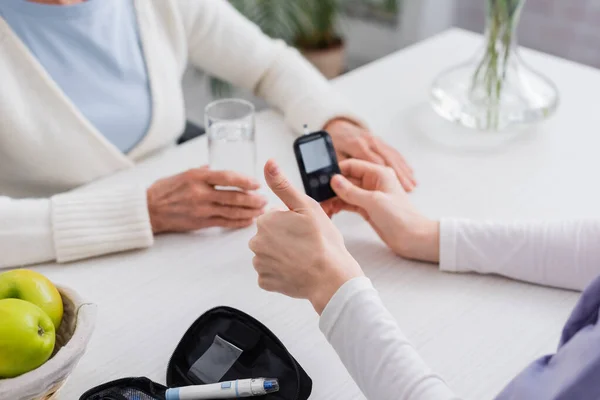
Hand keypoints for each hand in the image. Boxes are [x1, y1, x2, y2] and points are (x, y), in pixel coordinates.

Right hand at [147, 167, 265, 233]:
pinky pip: (224, 222)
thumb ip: (202, 171)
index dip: (244, 181)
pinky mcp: (201, 222)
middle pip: (233, 196)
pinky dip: (239, 222)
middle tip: (265, 199)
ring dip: (250, 211)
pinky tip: (249, 220)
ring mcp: (201, 209)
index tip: (257, 183)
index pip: (226, 177)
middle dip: (253, 199)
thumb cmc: (164, 190)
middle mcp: (200, 193)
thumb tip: (216, 168)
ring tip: (262, 210)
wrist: (149, 211)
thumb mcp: (182, 173)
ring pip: (231, 211)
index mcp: (197, 177)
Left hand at [249, 160, 362, 313]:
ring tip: (302, 258)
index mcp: (266, 221)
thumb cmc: (323, 242)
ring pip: (269, 254)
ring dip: (281, 255)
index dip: (291, 221)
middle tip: (305, 243)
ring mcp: (260, 264)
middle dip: (284, 237)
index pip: (274, 216)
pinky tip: (296, 270)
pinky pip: (270, 273)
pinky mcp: (265, 282)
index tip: (305, 229)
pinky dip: (280, 272)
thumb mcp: (306, 206)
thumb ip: (283, 185)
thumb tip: (268, 163)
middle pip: (270, 235)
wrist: (331, 278)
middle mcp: (256, 242)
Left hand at [325, 118, 415, 191]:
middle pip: (388, 159)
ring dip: (404, 170)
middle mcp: (370, 141)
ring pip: (393, 156)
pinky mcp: (381, 142)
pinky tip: (410, 172)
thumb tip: (341, 181)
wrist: (338, 126)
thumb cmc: (335, 142)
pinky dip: (403, 163)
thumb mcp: (333, 154)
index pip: (374, 161)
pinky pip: (394, 153)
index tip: (394, 186)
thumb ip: (338, 166)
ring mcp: (377, 141)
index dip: (385, 175)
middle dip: (400, 174)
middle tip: (409, 188)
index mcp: (357, 145)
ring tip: (413, 184)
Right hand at [329, 159, 439, 262]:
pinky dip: (339, 206)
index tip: (321, 179)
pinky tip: (331, 211)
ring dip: (334, 198)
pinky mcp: (367, 208)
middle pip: (346, 179)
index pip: (352, 165)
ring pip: (346, 192)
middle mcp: (373, 182)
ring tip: (324, 207)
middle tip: (319, 197)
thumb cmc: (401, 217)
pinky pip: (349, 203)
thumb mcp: (374, 202)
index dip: (336, 171)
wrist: (413, 238)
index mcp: (378, 173)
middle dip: (332, 187)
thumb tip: (334, 180)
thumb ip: (352, 191)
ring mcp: (369, 195)